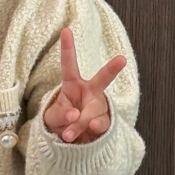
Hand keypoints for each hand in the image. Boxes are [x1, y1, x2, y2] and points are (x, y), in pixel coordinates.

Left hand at [43, 27, 126, 143]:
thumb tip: (75, 115)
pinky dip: (93, 128)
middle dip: (112, 68)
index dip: (67, 48)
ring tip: (68, 134)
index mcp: (72, 85)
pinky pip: (101, 124)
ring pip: (95, 110)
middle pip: (102, 79)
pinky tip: (91, 129)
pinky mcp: (104, 123)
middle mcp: (89, 92)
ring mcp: (99, 107)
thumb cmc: (61, 121)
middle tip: (122, 59)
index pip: (69, 64)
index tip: (66, 30)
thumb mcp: (52, 117)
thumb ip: (60, 114)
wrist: (71, 144)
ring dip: (81, 122)